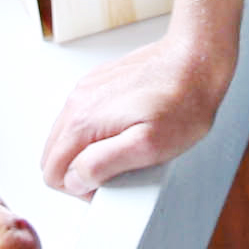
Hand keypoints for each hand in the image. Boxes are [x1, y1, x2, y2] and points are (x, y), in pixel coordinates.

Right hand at [40, 35, 230, 198]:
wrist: (196, 59)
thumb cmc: (183, 103)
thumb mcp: (149, 147)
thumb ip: (104, 164)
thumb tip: (74, 177)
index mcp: (83, 122)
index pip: (53, 173)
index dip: (78, 189)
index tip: (107, 186)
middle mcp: (77, 102)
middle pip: (53, 155)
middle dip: (77, 172)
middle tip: (114, 172)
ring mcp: (85, 89)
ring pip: (64, 135)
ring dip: (85, 151)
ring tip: (122, 150)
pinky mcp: (98, 81)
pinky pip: (80, 115)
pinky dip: (94, 130)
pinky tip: (124, 127)